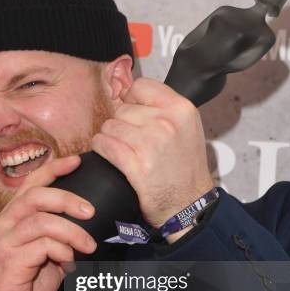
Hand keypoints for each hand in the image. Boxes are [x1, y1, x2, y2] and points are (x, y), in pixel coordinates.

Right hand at [0, 155, 96, 290]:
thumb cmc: (20, 290)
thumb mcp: (44, 260)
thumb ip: (58, 241)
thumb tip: (86, 231)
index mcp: (10, 220)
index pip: (30, 185)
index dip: (53, 169)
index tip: (77, 161)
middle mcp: (3, 225)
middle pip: (36, 195)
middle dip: (68, 198)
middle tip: (91, 212)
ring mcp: (4, 241)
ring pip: (42, 220)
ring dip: (72, 231)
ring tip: (89, 246)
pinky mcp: (9, 260)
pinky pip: (43, 245)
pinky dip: (63, 251)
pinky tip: (70, 265)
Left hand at [91, 78, 213, 228]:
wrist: (189, 204)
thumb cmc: (186, 167)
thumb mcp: (187, 127)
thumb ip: (163, 107)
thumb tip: (129, 92)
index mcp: (181, 109)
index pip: (141, 86)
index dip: (133, 99)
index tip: (134, 112)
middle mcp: (167, 123)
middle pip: (123, 108)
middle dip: (121, 122)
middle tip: (130, 138)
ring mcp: (151, 144)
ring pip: (110, 125)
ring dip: (110, 136)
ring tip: (121, 147)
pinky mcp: (136, 165)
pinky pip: (104, 144)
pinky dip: (101, 147)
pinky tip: (107, 153)